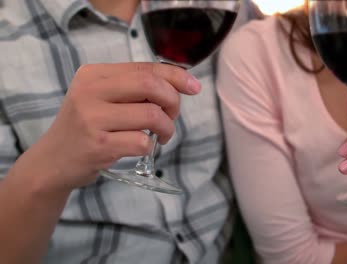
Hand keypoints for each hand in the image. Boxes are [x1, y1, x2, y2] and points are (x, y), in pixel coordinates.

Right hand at [26, 63, 200, 191]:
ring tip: (162, 135)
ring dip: (167, 128)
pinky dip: (151, 146)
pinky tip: (141, 147)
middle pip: (151, 85)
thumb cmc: (86, 127)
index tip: (194, 87)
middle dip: (173, 101)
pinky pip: (143, 142)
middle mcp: (90, 91)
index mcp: (93, 74)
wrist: (53, 161)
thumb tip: (181, 84)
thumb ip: (134, 88)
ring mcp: (92, 119)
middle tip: (172, 115)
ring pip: (151, 115)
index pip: (144, 67)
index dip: (176, 76)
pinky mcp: (99, 145)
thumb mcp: (102, 98)